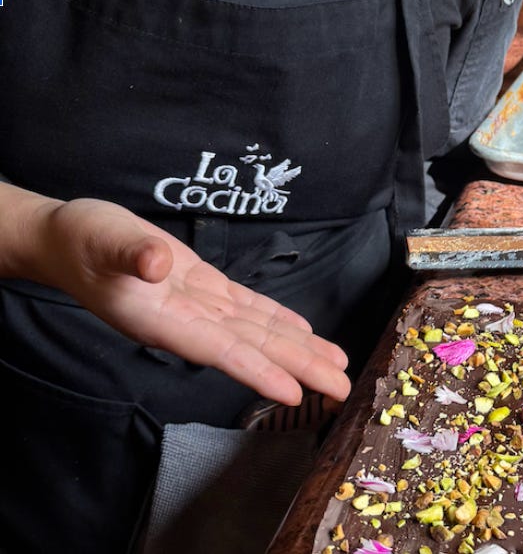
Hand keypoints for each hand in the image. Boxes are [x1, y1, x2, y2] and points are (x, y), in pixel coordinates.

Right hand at [34, 197, 351, 405]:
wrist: (69, 239)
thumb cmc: (83, 242)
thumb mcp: (105, 241)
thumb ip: (132, 255)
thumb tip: (157, 263)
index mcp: (163, 319)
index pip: (221, 352)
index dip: (259, 371)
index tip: (296, 393)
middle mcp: (186, 321)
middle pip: (252, 348)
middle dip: (299, 368)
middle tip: (342, 389)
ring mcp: (197, 306)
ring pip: (256, 332)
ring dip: (297, 349)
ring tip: (335, 366)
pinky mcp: (202, 286)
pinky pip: (246, 308)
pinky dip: (276, 320)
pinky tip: (302, 331)